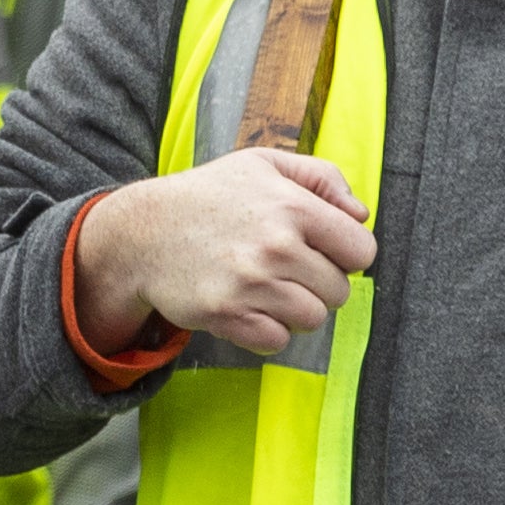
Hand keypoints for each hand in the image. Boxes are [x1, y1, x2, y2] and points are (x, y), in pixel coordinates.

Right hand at [72, 152, 375, 356]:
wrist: (143, 232)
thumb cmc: (210, 196)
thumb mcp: (264, 165)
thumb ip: (322, 177)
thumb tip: (361, 215)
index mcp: (293, 205)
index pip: (361, 250)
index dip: (345, 253)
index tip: (321, 250)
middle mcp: (276, 245)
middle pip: (339, 291)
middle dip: (318, 284)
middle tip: (285, 269)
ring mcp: (251, 283)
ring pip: (313, 319)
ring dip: (295, 309)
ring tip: (267, 288)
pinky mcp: (227, 314)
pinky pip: (277, 340)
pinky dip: (267, 330)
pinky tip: (247, 306)